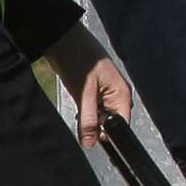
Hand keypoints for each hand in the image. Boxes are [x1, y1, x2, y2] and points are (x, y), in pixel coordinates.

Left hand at [44, 23, 131, 149]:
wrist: (64, 42)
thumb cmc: (79, 61)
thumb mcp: (83, 93)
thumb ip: (88, 119)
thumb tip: (90, 143)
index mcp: (122, 94)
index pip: (121, 124)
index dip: (107, 134)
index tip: (91, 138)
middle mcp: (117, 95)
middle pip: (111, 122)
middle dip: (96, 126)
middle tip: (82, 120)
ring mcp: (106, 93)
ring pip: (101, 116)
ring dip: (89, 118)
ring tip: (79, 109)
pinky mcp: (94, 91)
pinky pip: (93, 109)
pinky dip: (85, 112)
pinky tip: (78, 106)